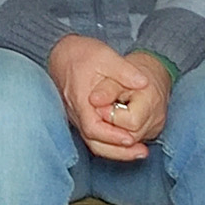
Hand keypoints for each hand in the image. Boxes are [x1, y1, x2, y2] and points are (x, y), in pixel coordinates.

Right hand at [47, 35, 165, 161]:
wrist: (61, 53)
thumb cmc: (82, 54)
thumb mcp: (105, 56)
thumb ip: (124, 70)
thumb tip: (143, 82)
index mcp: (80, 99)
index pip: (92, 127)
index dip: (112, 136)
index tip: (130, 139)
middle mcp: (76, 112)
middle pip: (93, 141)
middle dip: (118, 151)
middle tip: (141, 152)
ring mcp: (77, 116)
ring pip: (93, 142)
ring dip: (116, 150)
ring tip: (139, 151)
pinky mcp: (81, 117)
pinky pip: (94, 136)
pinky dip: (111, 143)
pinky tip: (128, 141)